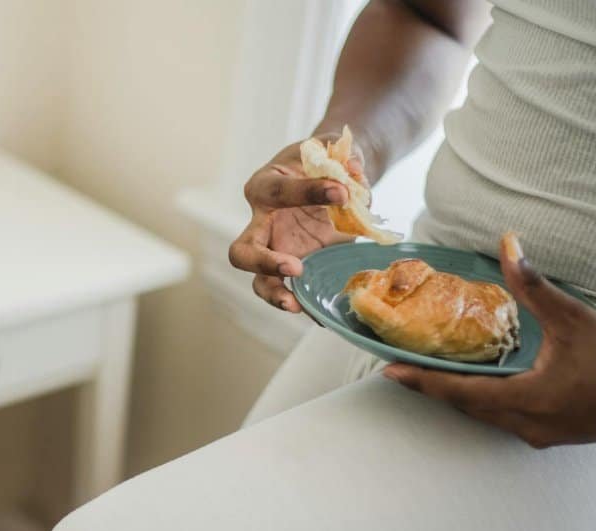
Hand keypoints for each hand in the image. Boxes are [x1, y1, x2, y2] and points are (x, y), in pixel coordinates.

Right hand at [229, 132, 363, 312]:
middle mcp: (261, 223)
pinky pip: (292, 290)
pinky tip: (322, 315)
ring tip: (295, 304)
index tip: (343, 192)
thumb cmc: (320, 161)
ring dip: (274, 294)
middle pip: (243, 251)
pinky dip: (306, 304)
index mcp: (264, 187)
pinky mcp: (294, 267)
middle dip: (262, 262)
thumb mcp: (330, 149)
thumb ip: (342, 157)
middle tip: (294, 267)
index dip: (308, 191)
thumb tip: (352, 171)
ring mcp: (275, 251)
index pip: (277, 192)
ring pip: (259, 281)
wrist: (331, 178)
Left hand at [383, 234, 595, 447]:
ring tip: (427, 377)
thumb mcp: (573, 317)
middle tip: (398, 370)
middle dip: (431, 389)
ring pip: (485, 418)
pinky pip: (505, 421)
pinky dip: (484, 404)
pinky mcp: (554, 436)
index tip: (388, 372)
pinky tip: (475, 387)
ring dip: (457, 398)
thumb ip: (534, 284)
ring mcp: (542, 436)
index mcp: (528, 400)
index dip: (422, 381)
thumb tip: (508, 244)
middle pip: (466, 408)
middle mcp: (529, 426)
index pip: (460, 392)